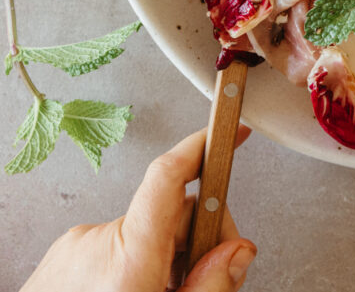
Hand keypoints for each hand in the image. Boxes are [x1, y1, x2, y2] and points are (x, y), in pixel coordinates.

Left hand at [20, 127, 255, 291]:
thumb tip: (237, 251)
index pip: (170, 176)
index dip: (204, 146)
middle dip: (197, 238)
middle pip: (171, 213)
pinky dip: (128, 266)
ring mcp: (75, 248)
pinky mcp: (59, 257)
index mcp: (131, 258)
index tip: (231, 134)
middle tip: (206, 279)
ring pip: (141, 233)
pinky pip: (109, 247)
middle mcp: (99, 242)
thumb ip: (210, 287)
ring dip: (160, 259)